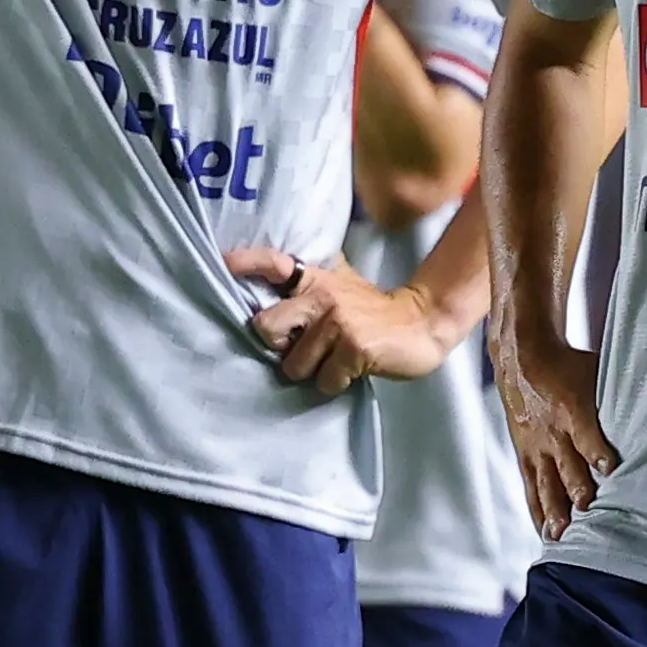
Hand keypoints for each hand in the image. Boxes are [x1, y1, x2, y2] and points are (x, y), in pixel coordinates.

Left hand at [229, 249, 464, 394]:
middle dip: (280, 347)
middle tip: (304, 348)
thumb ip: (310, 282)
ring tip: (336, 359)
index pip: (275, 263)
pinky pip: (324, 381)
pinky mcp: (355, 348)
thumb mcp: (342, 284)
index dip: (247, 263)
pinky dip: (337, 383)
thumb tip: (270, 276)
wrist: (422, 324)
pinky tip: (353, 370)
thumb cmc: (374, 311)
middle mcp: (323, 295)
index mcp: (316, 278)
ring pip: (295, 365)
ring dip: (313, 371)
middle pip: (266, 327)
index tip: (224, 263)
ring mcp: (339, 322)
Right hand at [497, 335, 613, 536]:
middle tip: (587, 514)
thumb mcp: (596, 372)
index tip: (611, 470)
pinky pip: (531, 489)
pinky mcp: (525, 456)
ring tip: (562, 536)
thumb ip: (621, 397)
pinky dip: (538, 513)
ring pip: (545, 485)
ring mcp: (536, 448)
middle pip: (566, 467)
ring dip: (554, 511)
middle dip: (576, 491)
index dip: (598, 453)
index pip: (586, 435)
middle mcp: (552, 433)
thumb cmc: (570, 367)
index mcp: (572, 409)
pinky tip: (547, 535)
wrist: (522, 359)